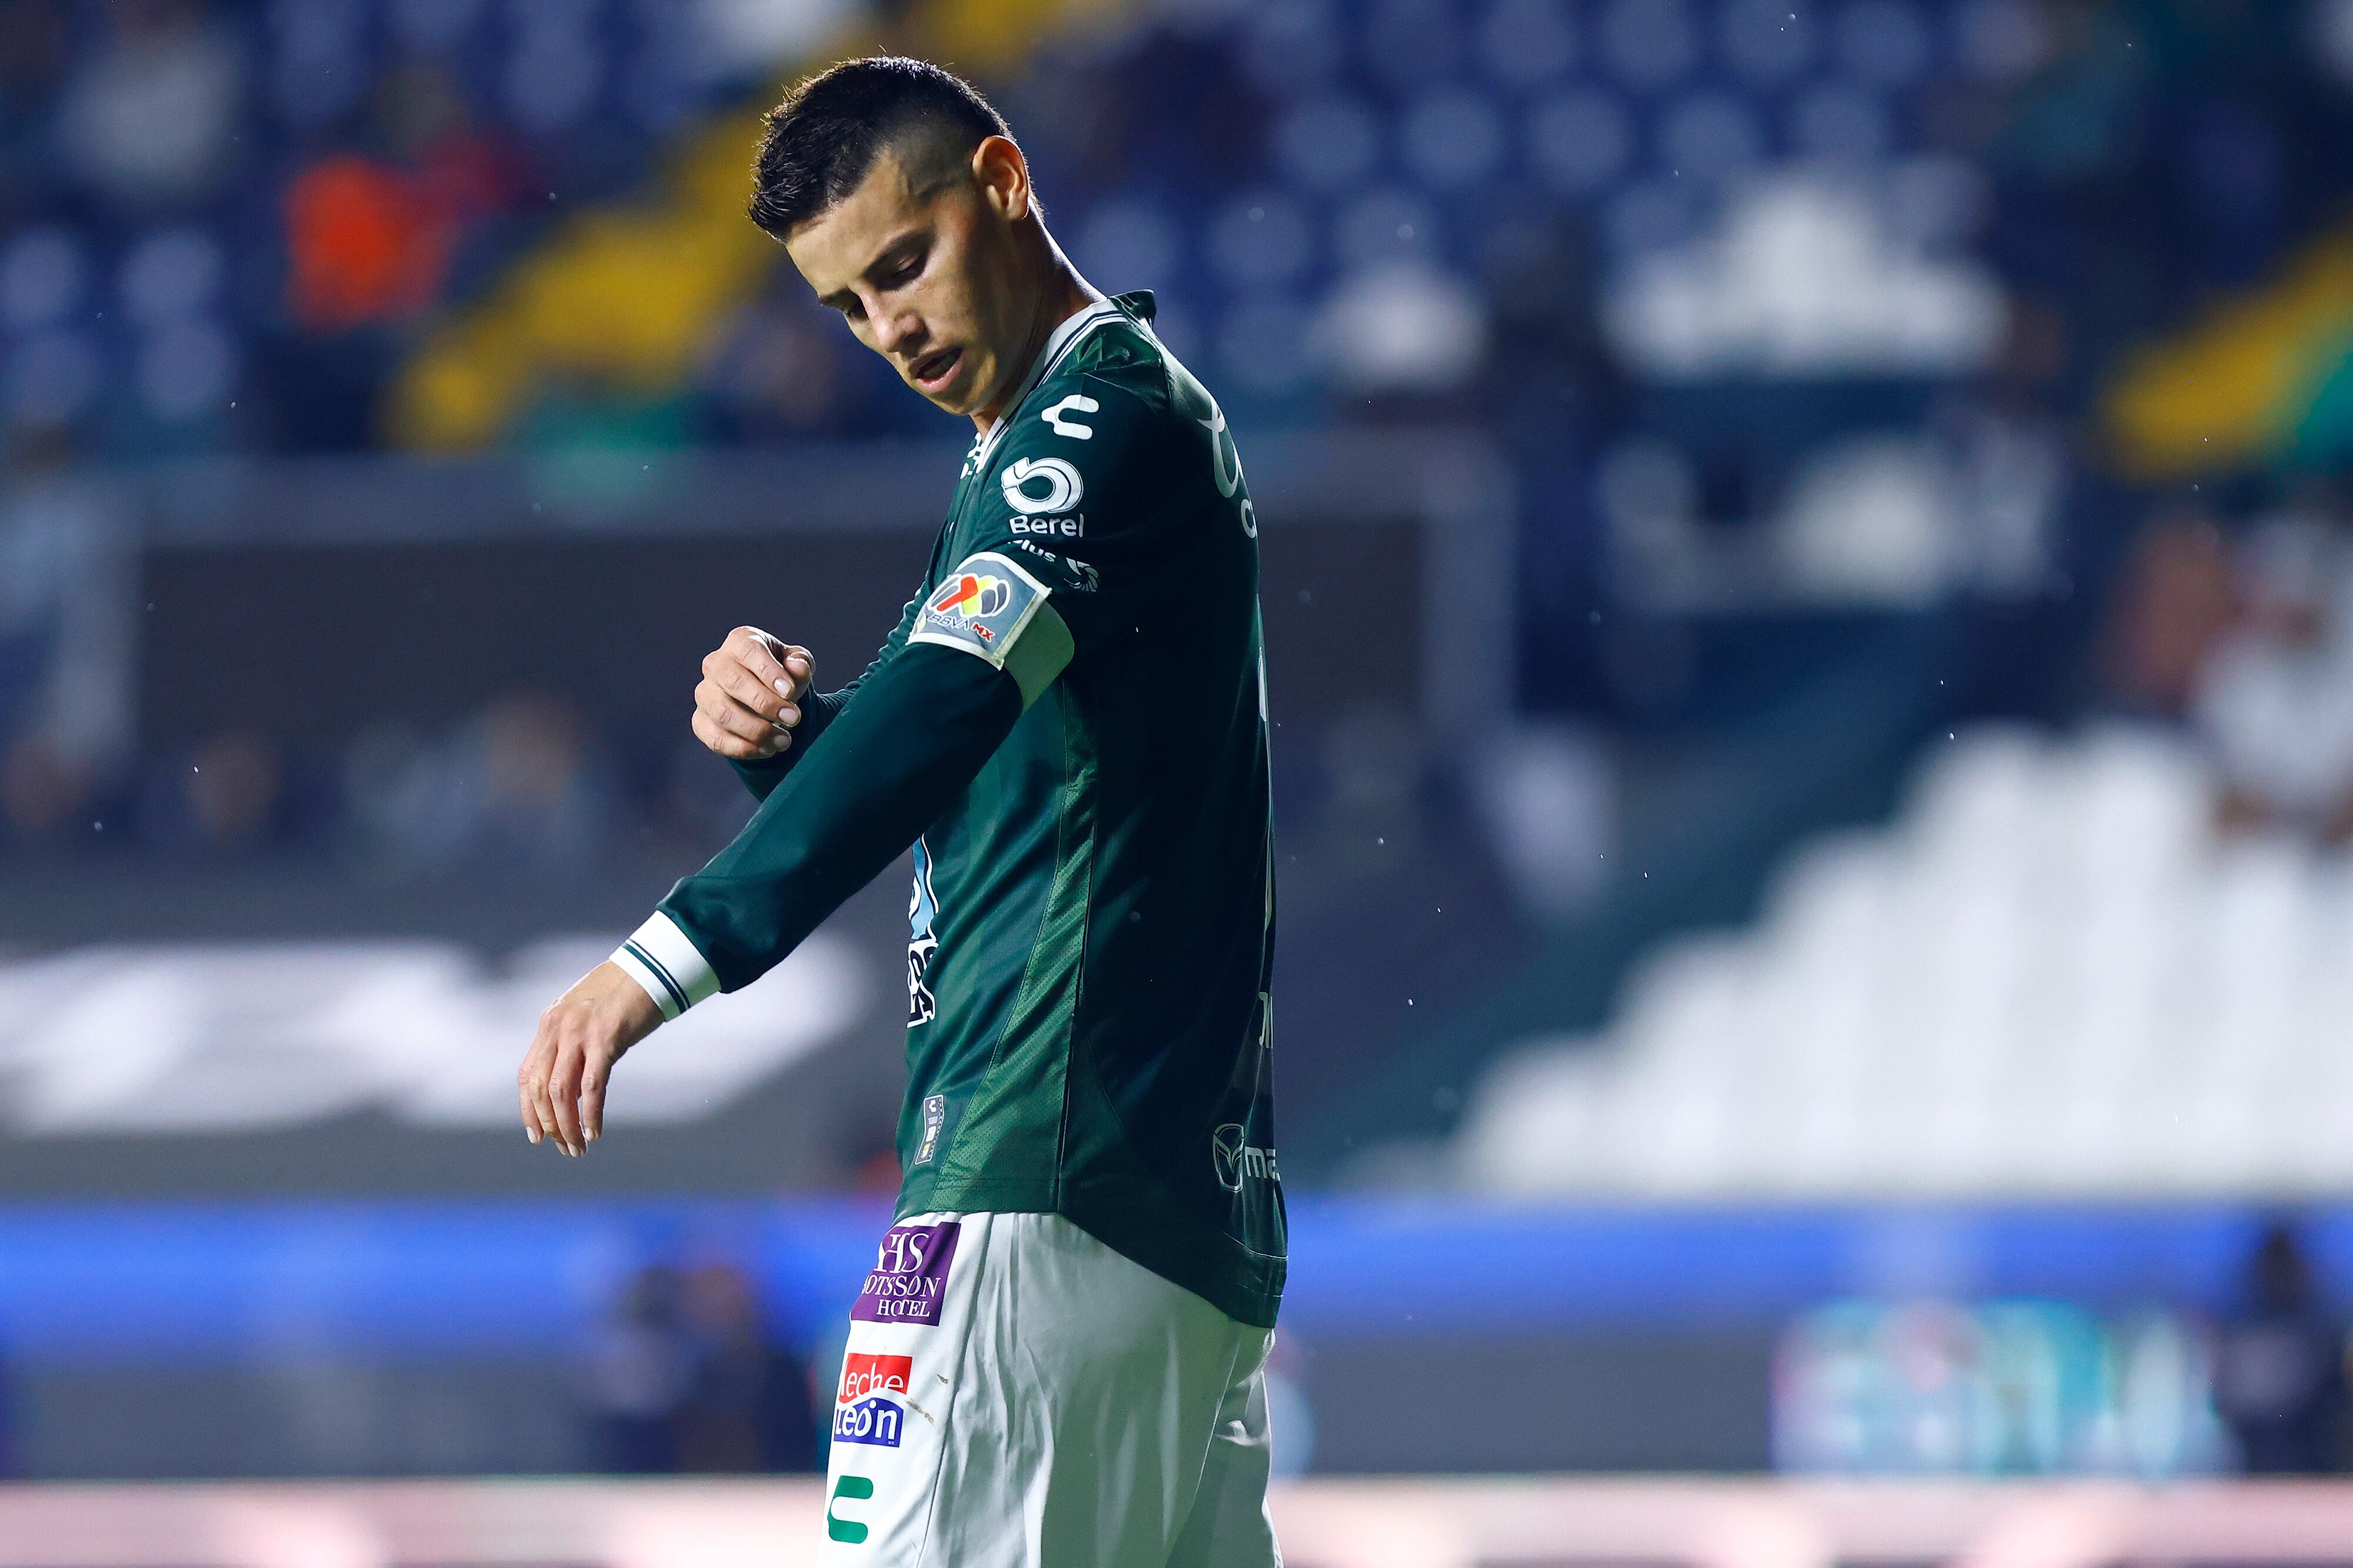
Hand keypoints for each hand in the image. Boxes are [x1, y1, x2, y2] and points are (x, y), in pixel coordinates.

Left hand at [517, 961, 664, 1155]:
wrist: (650, 967)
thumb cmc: (623, 994)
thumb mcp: (586, 1018)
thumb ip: (572, 1046)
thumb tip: (571, 1088)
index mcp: (549, 1024)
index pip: (528, 1076)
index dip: (528, 1110)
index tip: (537, 1137)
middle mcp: (557, 1029)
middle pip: (541, 1089)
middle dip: (550, 1125)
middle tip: (564, 1148)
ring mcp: (580, 1033)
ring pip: (562, 1092)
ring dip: (568, 1126)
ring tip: (579, 1148)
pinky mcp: (607, 1038)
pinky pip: (593, 1086)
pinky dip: (591, 1114)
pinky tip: (595, 1132)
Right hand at [694, 626, 812, 760]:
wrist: (764, 698)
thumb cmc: (781, 675)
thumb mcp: (797, 665)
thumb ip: (800, 664)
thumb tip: (798, 667)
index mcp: (740, 642)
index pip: (750, 652)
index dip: (769, 672)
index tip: (789, 692)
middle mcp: (716, 664)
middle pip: (734, 682)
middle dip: (766, 704)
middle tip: (794, 719)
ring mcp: (705, 693)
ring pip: (723, 713)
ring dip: (756, 730)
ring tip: (784, 740)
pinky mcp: (700, 721)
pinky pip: (715, 738)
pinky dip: (742, 748)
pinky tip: (766, 749)